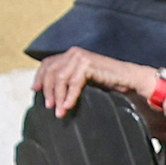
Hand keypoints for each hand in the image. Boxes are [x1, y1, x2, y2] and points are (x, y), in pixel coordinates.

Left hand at [36, 49, 158, 121]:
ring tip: (58, 111)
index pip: (48, 64)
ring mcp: (80, 57)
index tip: (35, 91)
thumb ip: (71, 80)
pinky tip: (68, 106)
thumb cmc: (109, 81)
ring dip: (58, 96)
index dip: (40, 77)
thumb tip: (54, 95)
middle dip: (48, 90)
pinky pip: (74, 83)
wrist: (130, 78)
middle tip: (48, 106)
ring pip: (60, 78)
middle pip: (51, 71)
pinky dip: (70, 96)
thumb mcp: (85, 80)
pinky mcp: (88, 64)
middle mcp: (73, 53)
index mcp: (70, 55)